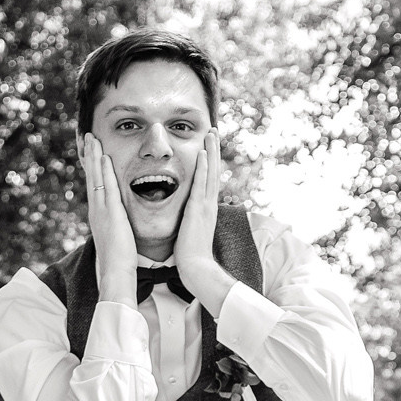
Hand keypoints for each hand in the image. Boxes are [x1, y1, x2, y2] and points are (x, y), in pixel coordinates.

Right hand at [82, 134, 137, 306]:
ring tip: (92, 138)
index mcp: (99, 214)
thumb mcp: (116, 237)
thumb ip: (117, 226)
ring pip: (95, 177)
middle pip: (91, 176)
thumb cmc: (119, 261)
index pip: (94, 184)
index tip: (91, 150)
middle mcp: (96, 209)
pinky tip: (104, 156)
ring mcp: (101, 210)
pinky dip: (104, 171)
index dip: (92, 166)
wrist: (114, 274)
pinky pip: (107, 187)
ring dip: (94, 156)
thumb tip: (120, 223)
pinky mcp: (110, 213)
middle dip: (89, 155)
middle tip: (87, 136)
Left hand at [173, 130, 223, 284]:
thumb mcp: (190, 232)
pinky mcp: (199, 210)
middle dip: (214, 150)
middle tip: (214, 131)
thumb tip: (186, 218)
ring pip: (211, 173)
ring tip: (212, 132)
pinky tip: (202, 152)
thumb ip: (190, 221)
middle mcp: (209, 204)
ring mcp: (206, 206)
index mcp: (206, 209)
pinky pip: (201, 184)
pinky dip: (203, 168)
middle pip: (214, 171)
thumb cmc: (191, 256)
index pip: (209, 181)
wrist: (196, 269)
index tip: (208, 147)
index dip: (210, 163)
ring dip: (211, 152)